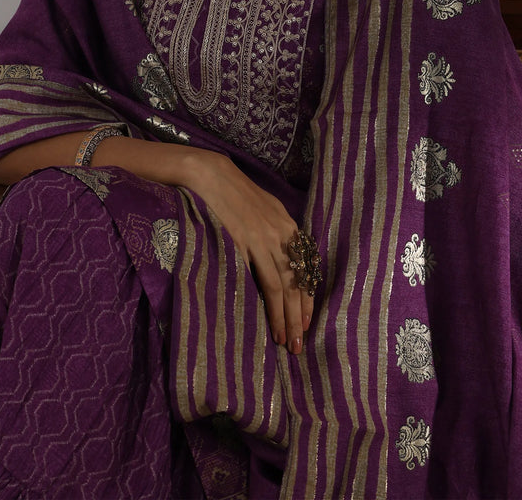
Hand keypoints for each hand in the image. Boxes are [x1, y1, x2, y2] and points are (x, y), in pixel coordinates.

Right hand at [182, 148, 314, 354]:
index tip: (307, 323)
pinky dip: (262, 301)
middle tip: (298, 344)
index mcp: (289, 227)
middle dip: (298, 316)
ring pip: (280, 286)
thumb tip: (286, 263)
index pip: (305, 271)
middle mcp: (281, 235)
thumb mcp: (268, 210)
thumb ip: (279, 234)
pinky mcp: (242, 244)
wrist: (214, 176)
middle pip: (296, 283)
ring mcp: (262, 240)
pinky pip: (255, 278)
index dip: (307, 300)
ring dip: (283, 316)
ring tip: (285, 340)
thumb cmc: (239, 194)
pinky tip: (262, 318)